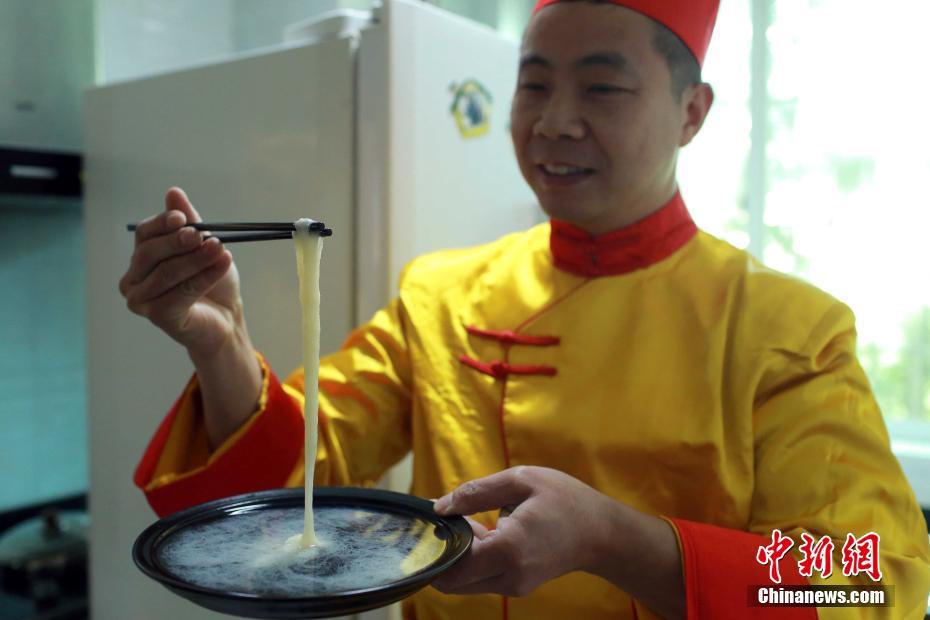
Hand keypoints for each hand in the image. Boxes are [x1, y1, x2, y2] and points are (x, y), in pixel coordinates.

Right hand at [119, 187, 239, 358]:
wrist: (227, 316)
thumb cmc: (212, 280)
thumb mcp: (204, 246)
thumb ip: (190, 222)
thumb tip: (174, 192)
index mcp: (141, 257)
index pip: (145, 234)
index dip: (163, 223)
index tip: (183, 218)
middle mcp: (133, 278)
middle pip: (150, 253)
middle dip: (178, 242)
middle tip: (202, 236)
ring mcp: (142, 300)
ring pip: (167, 273)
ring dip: (196, 260)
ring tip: (221, 250)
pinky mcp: (158, 317)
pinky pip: (181, 293)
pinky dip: (204, 278)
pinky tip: (222, 266)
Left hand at [432, 466, 683, 618]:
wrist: (602, 533)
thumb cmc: (565, 500)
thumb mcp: (521, 481)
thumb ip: (476, 492)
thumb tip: (439, 506)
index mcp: (508, 549)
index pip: (450, 568)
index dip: (433, 547)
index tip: (434, 522)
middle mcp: (508, 576)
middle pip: (451, 579)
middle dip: (443, 551)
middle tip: (453, 519)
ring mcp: (513, 586)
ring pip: (464, 580)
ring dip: (459, 554)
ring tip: (477, 520)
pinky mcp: (515, 586)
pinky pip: (480, 577)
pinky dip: (474, 557)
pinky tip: (489, 530)